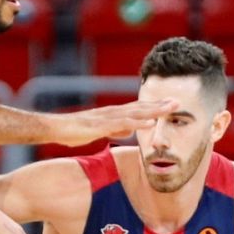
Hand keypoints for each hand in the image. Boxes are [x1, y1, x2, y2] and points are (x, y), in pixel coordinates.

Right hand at [47, 99, 178, 146]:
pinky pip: (123, 124)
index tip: (170, 104)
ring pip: (136, 113)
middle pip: (141, 107)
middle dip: (160, 105)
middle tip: (179, 101)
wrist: (55, 128)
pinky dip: (138, 123)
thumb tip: (129, 131)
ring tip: (171, 108)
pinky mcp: (101, 125)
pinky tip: (150, 122)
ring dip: (154, 110)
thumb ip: (115, 129)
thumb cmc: (73, 131)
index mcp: (113, 114)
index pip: (138, 108)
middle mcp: (112, 112)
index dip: (155, 106)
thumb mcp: (99, 131)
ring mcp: (108, 117)